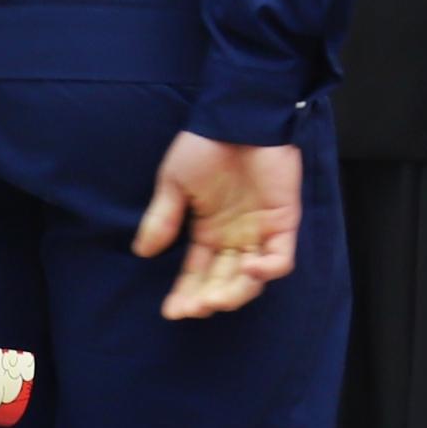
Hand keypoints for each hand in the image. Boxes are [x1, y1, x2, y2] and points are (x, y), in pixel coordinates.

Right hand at [131, 132, 300, 319]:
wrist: (238, 116)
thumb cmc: (205, 145)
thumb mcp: (175, 182)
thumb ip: (162, 218)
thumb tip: (142, 252)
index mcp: (208, 231)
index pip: (197, 273)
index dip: (185, 294)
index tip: (171, 311)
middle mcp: (234, 237)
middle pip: (223, 282)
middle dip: (207, 299)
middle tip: (194, 308)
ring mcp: (260, 232)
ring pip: (251, 279)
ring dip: (234, 293)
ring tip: (215, 299)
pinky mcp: (284, 222)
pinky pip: (281, 258)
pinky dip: (267, 270)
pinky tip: (249, 268)